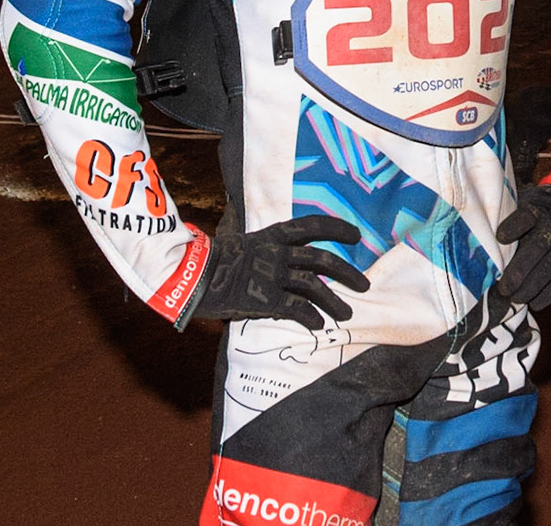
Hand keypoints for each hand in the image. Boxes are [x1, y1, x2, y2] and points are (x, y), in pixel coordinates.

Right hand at [189, 214, 369, 328]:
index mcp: (270, 236)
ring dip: (334, 301)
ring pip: (314, 286)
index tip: (356, 235)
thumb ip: (255, 247)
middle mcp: (276, 253)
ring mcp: (271, 275)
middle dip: (347, 273)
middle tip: (364, 285)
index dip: (336, 229)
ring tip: (347, 314)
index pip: (311, 226)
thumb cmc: (206, 261)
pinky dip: (311, 316)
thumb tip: (264, 250)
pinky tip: (319, 325)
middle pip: (322, 259)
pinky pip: (296, 308)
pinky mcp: (265, 298)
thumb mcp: (235, 243)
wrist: (186, 275)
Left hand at [493, 185, 550, 309]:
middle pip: (537, 247)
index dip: (512, 227)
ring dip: (532, 286)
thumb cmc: (545, 207)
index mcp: (540, 209)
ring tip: (516, 299)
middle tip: (504, 289)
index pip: (525, 217)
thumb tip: (484, 239)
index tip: (500, 238)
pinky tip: (537, 303)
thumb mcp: (530, 202)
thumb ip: (512, 218)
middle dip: (519, 270)